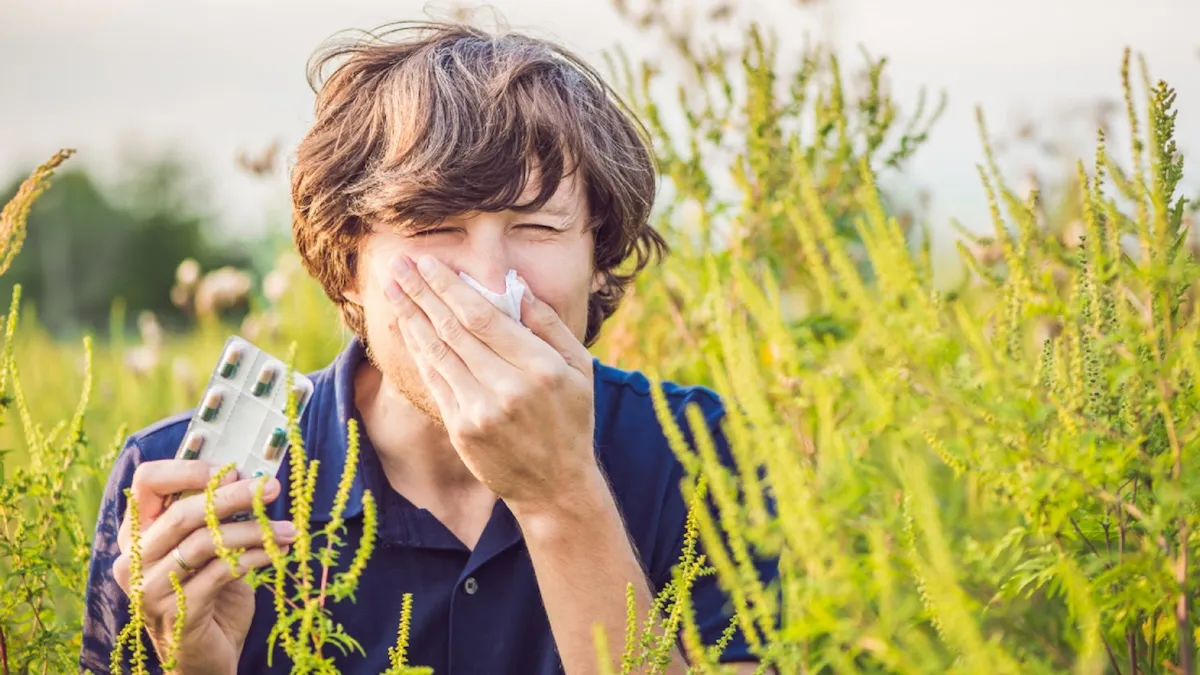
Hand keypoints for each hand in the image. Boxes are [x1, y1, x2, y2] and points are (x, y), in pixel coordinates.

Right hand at [112, 460, 296, 673]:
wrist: (203, 659)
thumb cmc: (210, 596)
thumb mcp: (209, 552)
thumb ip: (216, 518)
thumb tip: (253, 479)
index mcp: (137, 534)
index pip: (148, 481)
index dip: (190, 469)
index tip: (233, 470)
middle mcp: (133, 559)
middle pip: (183, 512)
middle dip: (234, 496)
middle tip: (272, 489)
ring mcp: (149, 588)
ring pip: (205, 542)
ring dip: (254, 531)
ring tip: (289, 530)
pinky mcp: (177, 612)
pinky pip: (222, 571)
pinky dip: (256, 557)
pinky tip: (278, 553)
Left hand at [381, 254, 600, 511]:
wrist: (556, 486)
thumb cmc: (572, 419)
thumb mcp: (581, 368)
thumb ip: (550, 325)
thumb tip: (515, 286)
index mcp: (540, 367)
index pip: (483, 317)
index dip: (450, 287)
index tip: (429, 263)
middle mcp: (507, 388)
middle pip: (453, 329)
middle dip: (421, 293)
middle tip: (400, 265)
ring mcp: (480, 412)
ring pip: (437, 353)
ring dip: (411, 317)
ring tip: (393, 289)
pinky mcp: (462, 430)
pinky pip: (435, 381)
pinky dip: (419, 352)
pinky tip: (408, 329)